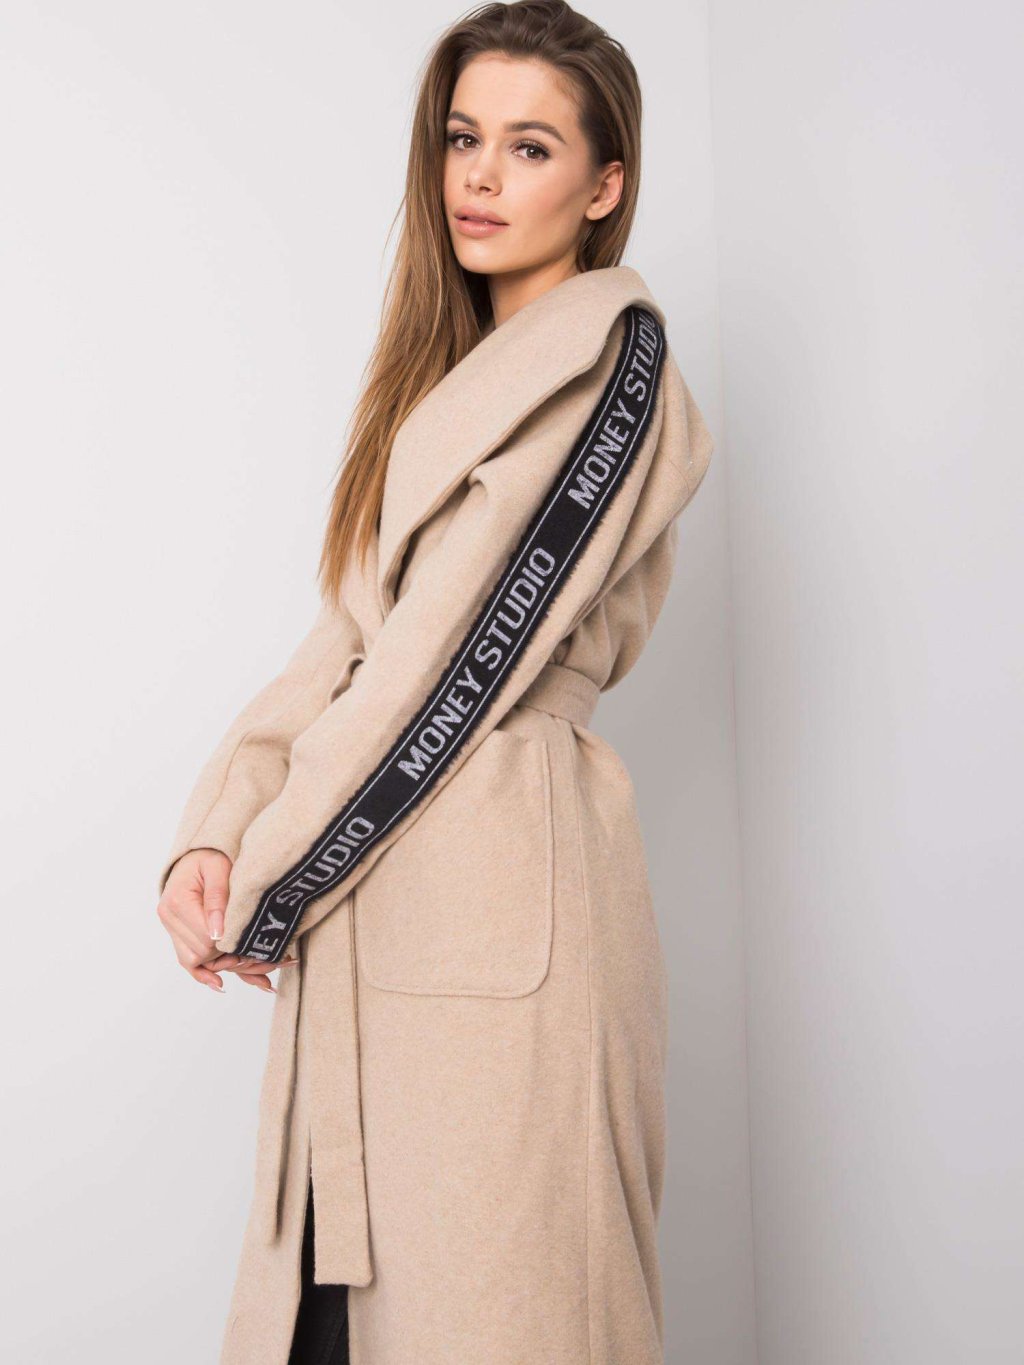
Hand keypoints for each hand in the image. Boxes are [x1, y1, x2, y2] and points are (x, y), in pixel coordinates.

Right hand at [156, 847, 297, 993]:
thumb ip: (218, 899)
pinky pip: (189, 962)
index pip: (205, 939)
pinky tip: (221, 984)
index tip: (256, 942)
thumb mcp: (219, 868)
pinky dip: (206, 974)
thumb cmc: (212, 856)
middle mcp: (169, 918)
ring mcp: (172, 928)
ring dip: (227, 967)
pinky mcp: (179, 934)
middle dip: (233, 957)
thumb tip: (219, 935)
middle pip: (201, 955)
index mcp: (177, 902)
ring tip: (261, 967)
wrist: (198, 853)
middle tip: (268, 957)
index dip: (231, 945)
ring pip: (196, 963)